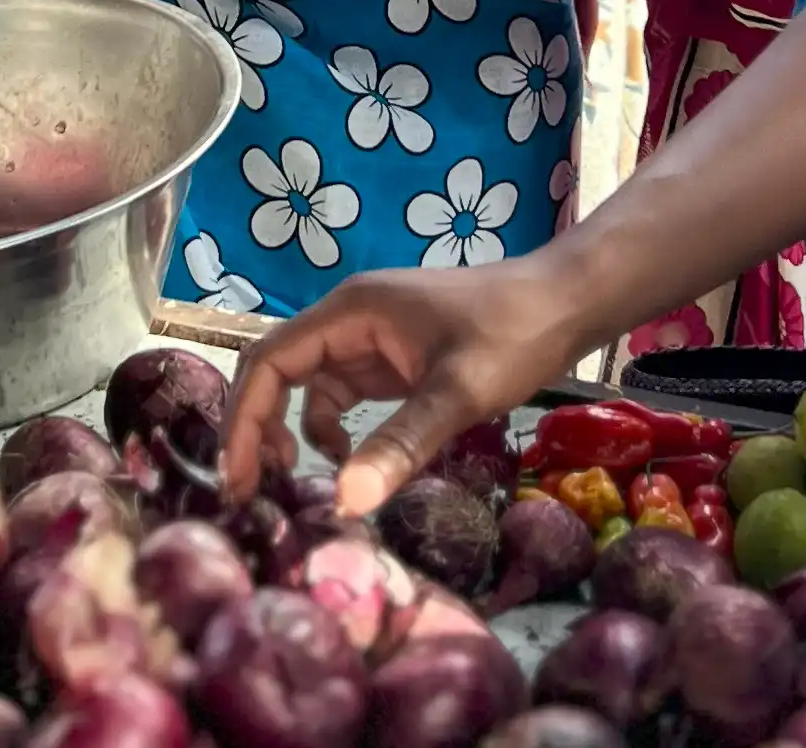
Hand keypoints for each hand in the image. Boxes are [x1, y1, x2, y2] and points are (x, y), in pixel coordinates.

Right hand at [221, 257, 593, 514]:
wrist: (568, 304)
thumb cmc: (513, 333)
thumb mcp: (456, 392)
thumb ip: (399, 445)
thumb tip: (344, 502)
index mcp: (350, 312)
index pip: (268, 361)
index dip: (244, 419)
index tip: (237, 477)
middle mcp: (350, 321)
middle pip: (279, 374)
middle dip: (260, 429)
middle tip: (254, 493)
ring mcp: (372, 341)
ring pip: (309, 390)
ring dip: (297, 434)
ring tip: (300, 485)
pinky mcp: (395, 363)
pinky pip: (345, 399)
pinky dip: (337, 433)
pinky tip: (356, 464)